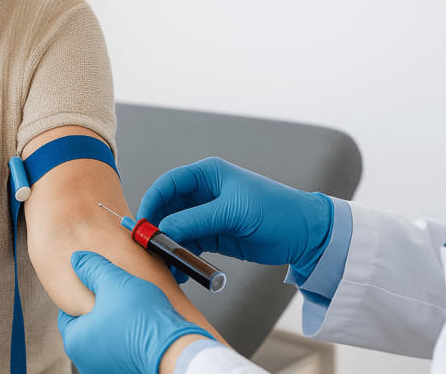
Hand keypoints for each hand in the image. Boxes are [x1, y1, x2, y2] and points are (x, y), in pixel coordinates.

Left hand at [57, 251, 213, 373]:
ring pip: (105, 338)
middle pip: (88, 326)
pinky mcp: (126, 371)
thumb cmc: (144, 320)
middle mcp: (87, 361)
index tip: (97, 287)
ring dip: (115, 324)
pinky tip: (140, 325)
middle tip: (117, 296)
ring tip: (132, 309)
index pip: (67, 313)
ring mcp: (107, 369)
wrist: (176, 349)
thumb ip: (92, 268)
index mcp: (76, 341)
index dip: (83, 294)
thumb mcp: (114, 282)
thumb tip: (79, 260)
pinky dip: (127, 339)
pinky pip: (121, 350)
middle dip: (101, 310)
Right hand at [136, 157, 332, 279]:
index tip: (142, 223)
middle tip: (147, 247)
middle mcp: (204, 192)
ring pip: (176, 228)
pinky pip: (189, 245)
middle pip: (168, 207)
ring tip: (163, 264)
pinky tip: (178, 271)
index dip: (152, 201)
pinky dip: (181, 257)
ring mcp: (208, 215)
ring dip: (168, 245)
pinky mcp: (214, 236)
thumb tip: (162, 231)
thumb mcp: (232, 212)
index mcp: (208, 174)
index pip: (169, 183)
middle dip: (156, 226)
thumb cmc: (273, 210)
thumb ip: (195, 221)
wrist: (303, 233)